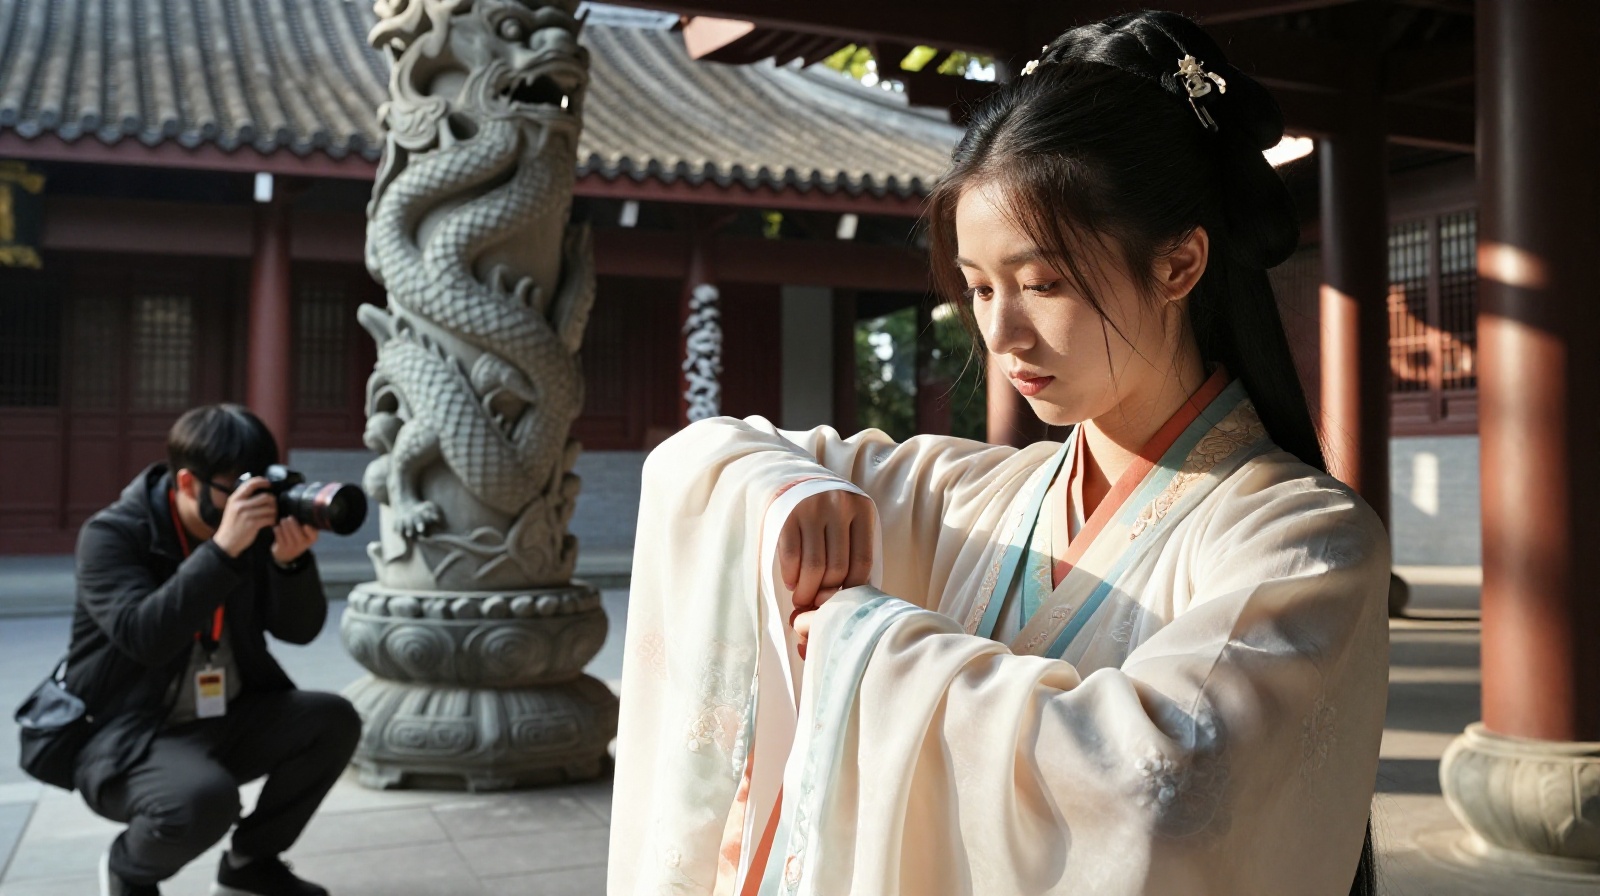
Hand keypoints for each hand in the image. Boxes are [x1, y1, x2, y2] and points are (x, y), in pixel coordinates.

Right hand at [212, 477, 278, 557]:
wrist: (226, 542)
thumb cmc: (232, 525)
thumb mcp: (232, 508)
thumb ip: (243, 499)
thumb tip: (260, 490)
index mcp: (235, 499)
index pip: (251, 484)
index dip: (262, 481)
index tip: (269, 484)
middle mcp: (240, 505)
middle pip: (265, 497)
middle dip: (273, 502)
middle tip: (274, 506)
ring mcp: (246, 515)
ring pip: (270, 508)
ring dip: (274, 512)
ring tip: (273, 516)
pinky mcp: (252, 524)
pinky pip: (269, 518)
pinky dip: (273, 520)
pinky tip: (271, 523)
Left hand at [271, 517, 318, 566]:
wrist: (286, 554)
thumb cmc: (297, 538)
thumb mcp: (305, 533)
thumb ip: (307, 522)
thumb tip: (309, 508)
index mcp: (311, 539)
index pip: (313, 535)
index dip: (309, 531)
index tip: (305, 525)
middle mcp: (302, 544)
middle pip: (297, 531)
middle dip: (291, 522)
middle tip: (288, 517)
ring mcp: (292, 547)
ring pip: (287, 531)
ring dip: (284, 524)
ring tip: (283, 520)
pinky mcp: (282, 548)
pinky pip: (279, 535)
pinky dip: (277, 529)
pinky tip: (277, 527)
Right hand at [778, 488, 875, 636]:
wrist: (791, 478)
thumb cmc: (826, 511)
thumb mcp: (848, 522)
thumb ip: (852, 553)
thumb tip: (848, 601)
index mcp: (862, 510)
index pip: (863, 562)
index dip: (851, 590)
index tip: (840, 603)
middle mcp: (838, 506)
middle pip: (837, 567)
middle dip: (825, 594)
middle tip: (816, 605)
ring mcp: (811, 509)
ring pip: (814, 565)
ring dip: (807, 591)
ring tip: (802, 599)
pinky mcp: (787, 514)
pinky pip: (791, 555)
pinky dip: (791, 576)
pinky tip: (792, 582)